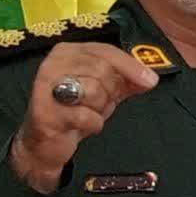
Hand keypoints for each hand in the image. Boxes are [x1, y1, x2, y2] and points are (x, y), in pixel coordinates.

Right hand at [8, 42, 159, 193]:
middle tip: (102, 104)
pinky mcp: (45, 112)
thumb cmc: (73, 112)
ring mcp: (46, 87)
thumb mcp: (103, 92)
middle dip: (110, 91)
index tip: (151, 81)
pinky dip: (91, 124)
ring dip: (99, 108)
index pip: (105, 51)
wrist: (45, 145)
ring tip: (87, 113)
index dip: (130, 66)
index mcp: (67, 52)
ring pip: (94, 91)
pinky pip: (85, 115)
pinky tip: (81, 126)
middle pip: (101, 69)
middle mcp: (54, 64)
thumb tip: (150, 78)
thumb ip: (124, 81)